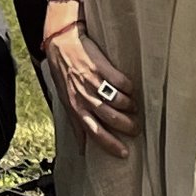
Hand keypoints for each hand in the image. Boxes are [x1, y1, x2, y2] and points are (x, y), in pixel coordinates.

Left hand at [45, 26, 138, 157]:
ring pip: (118, 101)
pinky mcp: (101, 66)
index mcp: (75, 107)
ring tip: (133, 108)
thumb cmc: (63, 74)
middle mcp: (84, 96)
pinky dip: (129, 88)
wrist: (60, 42)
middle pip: (111, 118)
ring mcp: (93, 81)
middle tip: (136, 129)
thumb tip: (82, 150)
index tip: (124, 153)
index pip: (95, 132)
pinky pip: (121, 82)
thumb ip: (75, 124)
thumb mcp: (65, 101)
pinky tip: (130, 89)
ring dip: (130, 107)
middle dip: (127, 126)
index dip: (111, 145)